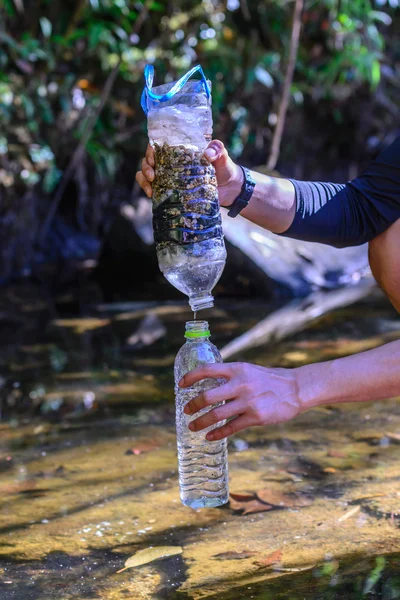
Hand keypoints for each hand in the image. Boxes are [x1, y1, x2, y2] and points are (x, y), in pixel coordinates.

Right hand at [135, 140, 243, 206]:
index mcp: (180, 151)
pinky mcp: (171, 191)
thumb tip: (208, 153)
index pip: (160, 145)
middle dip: (145, 165)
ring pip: (146, 173)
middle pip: (149, 159)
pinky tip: (151, 194)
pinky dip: (148, 190)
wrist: (230, 191)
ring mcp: (169, 177)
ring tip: (151, 185)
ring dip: (143, 178)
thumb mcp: (223, 157)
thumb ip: (218, 150)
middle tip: (152, 174)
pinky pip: (153, 188)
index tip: (153, 157)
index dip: (151, 149)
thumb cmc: (225, 169)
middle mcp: (171, 163)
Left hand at [179, 362, 301, 440]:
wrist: (295, 389)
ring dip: (201, 422)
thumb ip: (231, 376)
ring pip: (216, 415)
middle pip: (207, 396)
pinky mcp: (256, 417)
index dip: (191, 377)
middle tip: (186, 411)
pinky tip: (210, 437)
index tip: (181, 385)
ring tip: (193, 426)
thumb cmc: (270, 379)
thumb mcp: (249, 370)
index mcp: (237, 369)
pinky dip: (217, 433)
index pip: (207, 370)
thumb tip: (210, 384)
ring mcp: (248, 402)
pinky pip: (231, 427)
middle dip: (193, 405)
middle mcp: (240, 384)